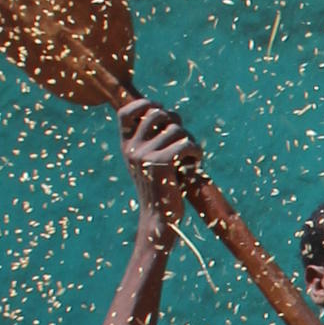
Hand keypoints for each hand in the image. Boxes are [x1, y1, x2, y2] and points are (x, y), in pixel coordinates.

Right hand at [116, 95, 202, 255]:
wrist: (159, 220)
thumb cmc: (160, 190)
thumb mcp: (149, 162)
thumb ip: (152, 139)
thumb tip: (166, 113)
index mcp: (126, 146)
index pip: (126, 112)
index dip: (144, 104)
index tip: (160, 109)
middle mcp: (132, 148)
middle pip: (158, 114)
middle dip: (176, 121)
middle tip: (183, 139)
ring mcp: (145, 154)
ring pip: (177, 130)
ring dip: (189, 141)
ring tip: (189, 159)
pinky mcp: (162, 162)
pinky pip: (186, 144)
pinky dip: (196, 153)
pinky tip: (194, 165)